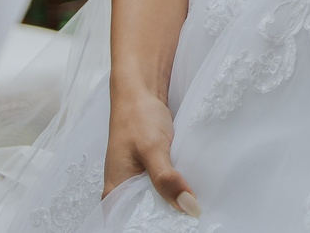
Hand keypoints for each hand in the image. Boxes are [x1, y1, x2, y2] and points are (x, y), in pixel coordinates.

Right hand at [106, 84, 201, 216]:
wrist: (141, 91)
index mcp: (115, 192)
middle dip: (167, 218)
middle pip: (146, 216)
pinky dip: (175, 190)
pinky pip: (163, 189)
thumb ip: (167, 180)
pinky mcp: (150, 171)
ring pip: (157, 202)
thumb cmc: (137, 117)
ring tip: (194, 209)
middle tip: (192, 219)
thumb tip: (188, 208)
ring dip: (173, 204)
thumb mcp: (153, 149)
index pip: (131, 224)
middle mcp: (123, 190)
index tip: (179, 227)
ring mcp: (137, 180)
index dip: (154, 227)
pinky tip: (190, 193)